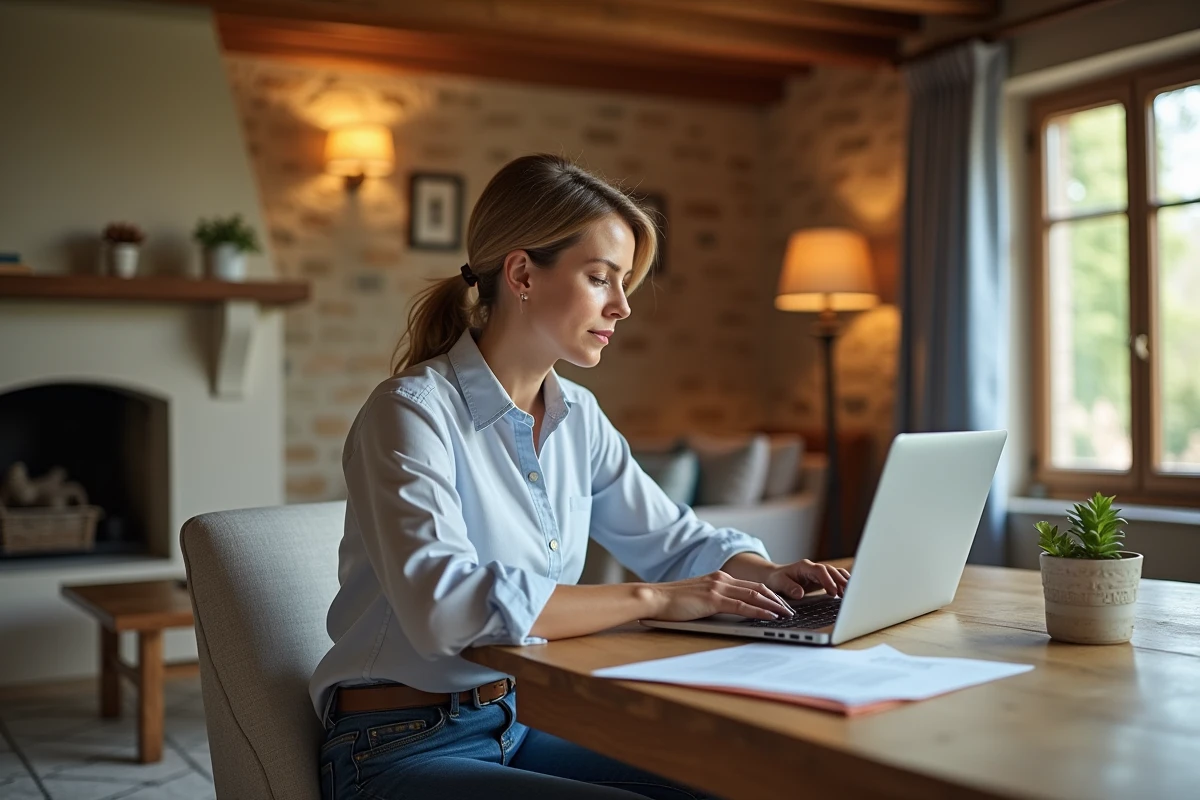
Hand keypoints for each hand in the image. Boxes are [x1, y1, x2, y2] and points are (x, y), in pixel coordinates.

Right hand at [645, 571, 794, 621]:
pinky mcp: (713, 599)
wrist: (653, 598)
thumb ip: (714, 601)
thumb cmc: (671, 603)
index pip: (750, 585)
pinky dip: (760, 610)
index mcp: (718, 578)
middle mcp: (721, 578)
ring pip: (754, 595)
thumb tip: (730, 613)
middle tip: (791, 610)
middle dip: (777, 599)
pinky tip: (771, 616)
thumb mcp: (698, 599)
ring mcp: (718, 587)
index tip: (781, 604)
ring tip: (788, 614)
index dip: (769, 594)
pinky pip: (743, 605)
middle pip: (758, 587)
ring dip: (774, 605)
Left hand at [761, 560, 850, 601]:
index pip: (820, 570)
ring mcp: (819, 573)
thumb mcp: (779, 583)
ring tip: (850, 595)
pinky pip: (835, 579)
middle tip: (849, 594)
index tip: (832, 592)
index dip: (828, 580)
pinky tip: (846, 595)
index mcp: (804, 567)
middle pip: (831, 571)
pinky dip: (842, 585)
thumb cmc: (777, 579)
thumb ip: (789, 587)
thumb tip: (800, 593)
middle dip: (841, 581)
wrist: (775, 577)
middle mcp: (813, 568)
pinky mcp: (822, 579)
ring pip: (835, 574)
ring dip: (844, 583)